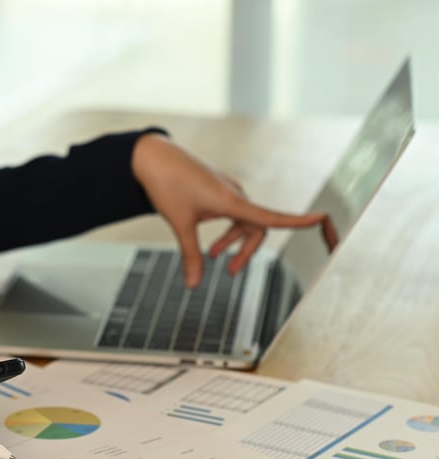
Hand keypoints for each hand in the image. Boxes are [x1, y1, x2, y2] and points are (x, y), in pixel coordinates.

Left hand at [131, 133, 330, 286]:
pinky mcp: (218, 188)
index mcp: (232, 201)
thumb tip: (194, 285)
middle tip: (228, 272)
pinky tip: (210, 240)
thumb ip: (190, 255)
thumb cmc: (167, 186)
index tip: (321, 219)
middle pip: (257, 227)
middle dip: (246, 250)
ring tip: (213, 256)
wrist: (153, 157)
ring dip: (234, 240)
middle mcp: (235, 194)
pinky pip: (234, 212)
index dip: (297, 222)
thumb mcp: (180, 224)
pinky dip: (227, 229)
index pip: (271, 217)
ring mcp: (227, 190)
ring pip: (244, 220)